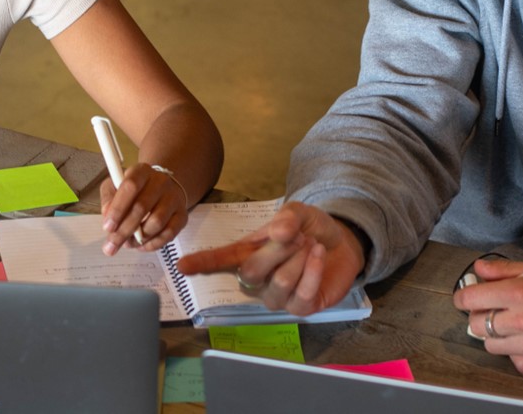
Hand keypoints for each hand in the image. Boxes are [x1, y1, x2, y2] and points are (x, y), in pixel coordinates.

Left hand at [100, 164, 188, 254]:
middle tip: (112, 244)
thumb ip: (108, 199)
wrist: (161, 190)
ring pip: (156, 222)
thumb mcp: (115, 186)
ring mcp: (173, 198)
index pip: (131, 186)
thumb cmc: (134, 191)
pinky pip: (169, 234)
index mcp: (142, 171)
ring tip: (128, 242)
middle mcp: (161, 182)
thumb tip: (109, 218)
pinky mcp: (182, 215)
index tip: (107, 227)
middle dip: (124, 230)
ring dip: (139, 238)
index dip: (118, 208)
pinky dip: (153, 244)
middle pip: (142, 208)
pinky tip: (141, 244)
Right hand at [175, 202, 364, 316]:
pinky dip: (313, 271)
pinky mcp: (301, 309)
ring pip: (279, 284)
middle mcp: (258, 280)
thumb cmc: (310, 229)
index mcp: (249, 254)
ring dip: (299, 259)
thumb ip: (287, 218)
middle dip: (277, 250)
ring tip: (311, 245)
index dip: (202, 263)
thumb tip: (278, 233)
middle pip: (251, 272)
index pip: (221, 260)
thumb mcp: (297, 213)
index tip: (181, 266)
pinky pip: (301, 296)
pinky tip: (319, 256)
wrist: (341, 242)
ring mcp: (277, 297)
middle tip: (298, 235)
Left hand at [453, 257, 522, 372]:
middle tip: (492, 308)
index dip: (464, 296)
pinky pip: (512, 361)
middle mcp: (522, 320)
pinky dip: (515, 352)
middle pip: (476, 324)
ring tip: (511, 324)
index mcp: (520, 292)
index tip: (466, 296)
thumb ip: (506, 270)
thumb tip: (480, 269)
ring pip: (490, 345)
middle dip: (479, 314)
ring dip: (495, 335)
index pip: (471, 299)